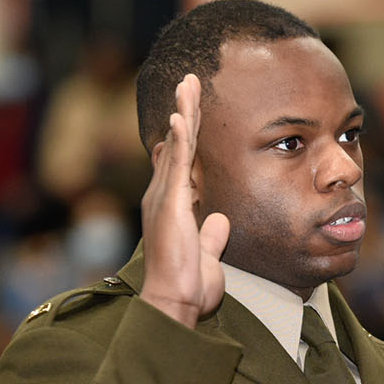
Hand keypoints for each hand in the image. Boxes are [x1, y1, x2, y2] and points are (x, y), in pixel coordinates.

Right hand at [138, 75, 228, 327]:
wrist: (175, 301)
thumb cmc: (188, 284)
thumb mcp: (206, 254)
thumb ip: (210, 236)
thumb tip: (220, 221)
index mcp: (172, 205)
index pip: (182, 161)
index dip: (188, 134)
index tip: (192, 111)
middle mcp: (163, 196)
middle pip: (178, 144)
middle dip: (185, 111)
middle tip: (189, 83)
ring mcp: (164, 197)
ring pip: (177, 145)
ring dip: (184, 112)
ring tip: (188, 84)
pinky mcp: (169, 203)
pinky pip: (176, 164)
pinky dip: (181, 139)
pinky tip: (183, 116)